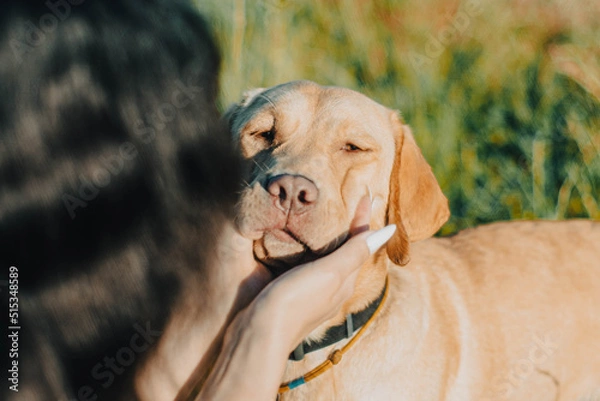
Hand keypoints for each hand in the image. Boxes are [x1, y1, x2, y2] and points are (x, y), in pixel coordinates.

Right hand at [197, 196, 395, 400]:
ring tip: (327, 217)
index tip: (367, 193)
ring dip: (331, 238)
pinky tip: (301, 244)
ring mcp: (313, 293)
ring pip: (329, 259)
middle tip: (350, 201)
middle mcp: (333, 288)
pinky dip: (312, 249)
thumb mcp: (330, 272)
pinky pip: (310, 266)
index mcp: (345, 280)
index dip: (363, 218)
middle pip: (348, 252)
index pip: (361, 242)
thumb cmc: (296, 300)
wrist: (259, 335)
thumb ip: (356, 251)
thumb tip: (390, 231)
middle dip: (351, 228)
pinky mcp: (293, 295)